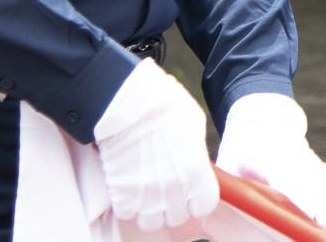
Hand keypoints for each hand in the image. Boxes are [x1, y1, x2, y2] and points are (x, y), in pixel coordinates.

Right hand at [92, 59, 218, 229]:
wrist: (128, 102)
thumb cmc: (164, 105)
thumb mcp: (194, 126)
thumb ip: (196, 154)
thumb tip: (194, 164)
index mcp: (196, 172)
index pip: (204, 206)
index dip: (198, 200)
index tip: (192, 193)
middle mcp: (173, 189)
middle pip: (177, 217)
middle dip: (174, 206)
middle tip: (167, 189)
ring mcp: (145, 194)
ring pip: (151, 222)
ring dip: (150, 210)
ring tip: (147, 191)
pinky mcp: (120, 193)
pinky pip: (126, 213)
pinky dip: (127, 205)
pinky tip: (129, 187)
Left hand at [216, 93, 325, 228]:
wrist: (263, 120)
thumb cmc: (239, 149)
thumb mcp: (227, 163)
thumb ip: (228, 186)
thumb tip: (216, 211)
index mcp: (266, 156)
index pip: (284, 176)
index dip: (297, 193)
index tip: (307, 209)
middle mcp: (292, 156)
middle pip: (308, 180)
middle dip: (319, 201)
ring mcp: (306, 159)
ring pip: (323, 179)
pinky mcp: (314, 164)